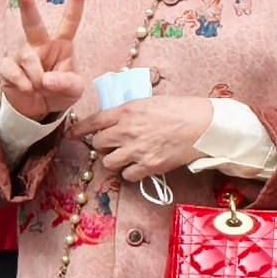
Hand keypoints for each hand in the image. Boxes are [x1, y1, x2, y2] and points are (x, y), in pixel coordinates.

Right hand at [0, 0, 91, 123]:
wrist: (36, 109)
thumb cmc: (59, 92)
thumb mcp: (74, 90)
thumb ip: (66, 83)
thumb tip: (46, 79)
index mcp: (61, 44)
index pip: (70, 20)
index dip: (76, 1)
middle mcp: (39, 43)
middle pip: (33, 23)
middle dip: (27, 7)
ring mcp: (20, 53)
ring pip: (27, 58)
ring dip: (37, 78)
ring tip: (40, 88)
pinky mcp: (6, 66)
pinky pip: (12, 70)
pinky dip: (23, 83)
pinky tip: (27, 90)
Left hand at [71, 91, 216, 182]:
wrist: (205, 125)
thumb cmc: (182, 109)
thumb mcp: (149, 102)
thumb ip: (129, 112)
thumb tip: (116, 119)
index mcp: (126, 111)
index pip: (93, 121)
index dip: (79, 129)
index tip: (71, 134)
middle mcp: (127, 131)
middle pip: (98, 143)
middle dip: (103, 144)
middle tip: (114, 144)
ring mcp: (137, 150)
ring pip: (109, 162)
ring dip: (115, 160)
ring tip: (126, 156)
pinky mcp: (149, 166)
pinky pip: (128, 175)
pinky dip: (130, 173)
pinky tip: (139, 166)